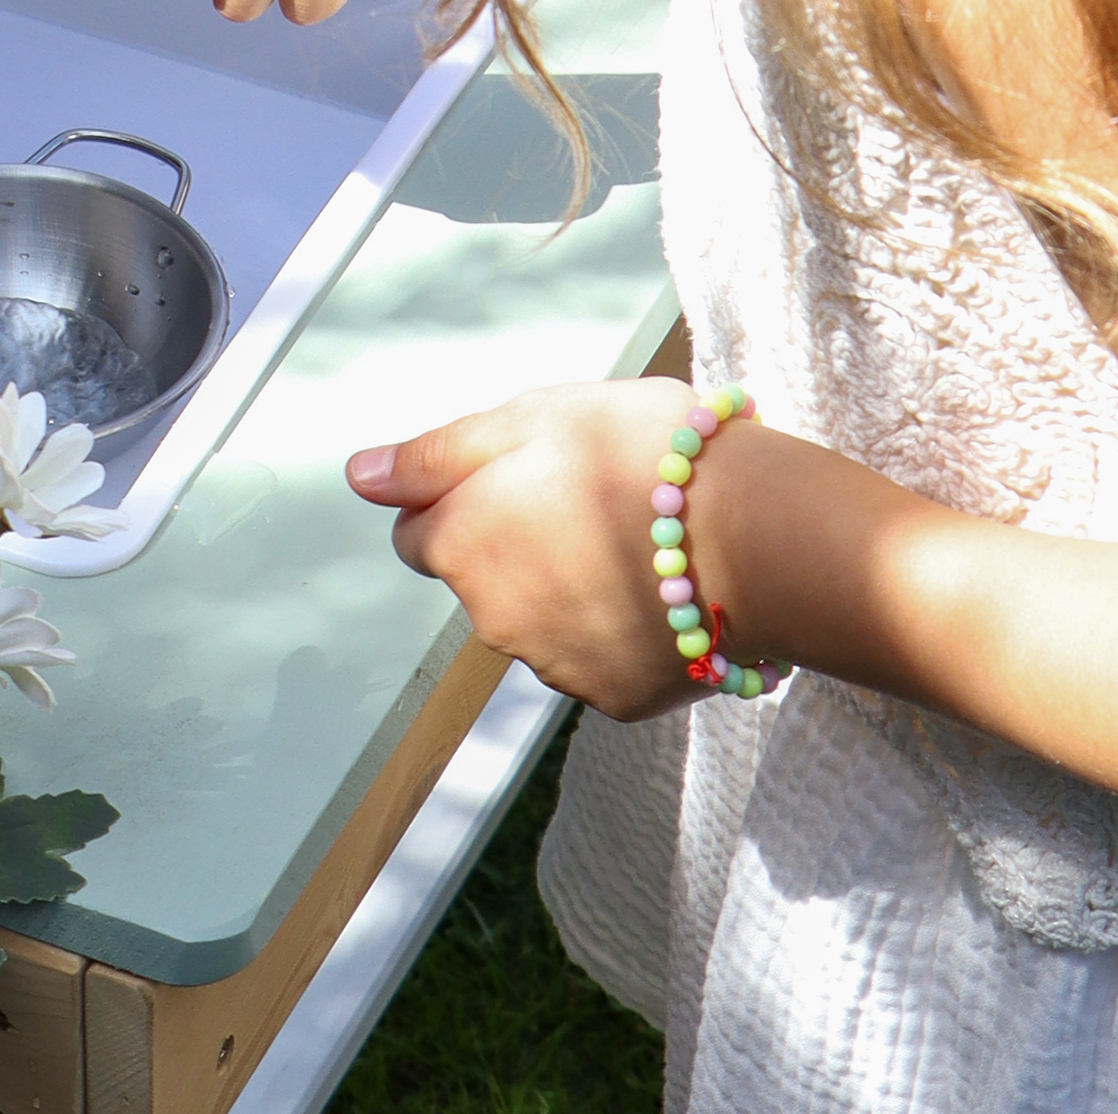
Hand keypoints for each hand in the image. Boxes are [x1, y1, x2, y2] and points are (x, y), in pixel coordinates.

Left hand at [347, 382, 720, 718]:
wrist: (757, 537)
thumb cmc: (641, 455)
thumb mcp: (533, 418)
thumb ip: (438, 454)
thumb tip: (359, 475)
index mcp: (464, 543)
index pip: (418, 530)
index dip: (464, 496)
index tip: (523, 473)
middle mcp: (493, 620)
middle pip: (483, 577)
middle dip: (519, 542)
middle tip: (593, 496)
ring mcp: (556, 668)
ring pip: (540, 620)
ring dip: (569, 586)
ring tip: (641, 540)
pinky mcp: (616, 699)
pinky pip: (599, 657)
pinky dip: (619, 628)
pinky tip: (664, 589)